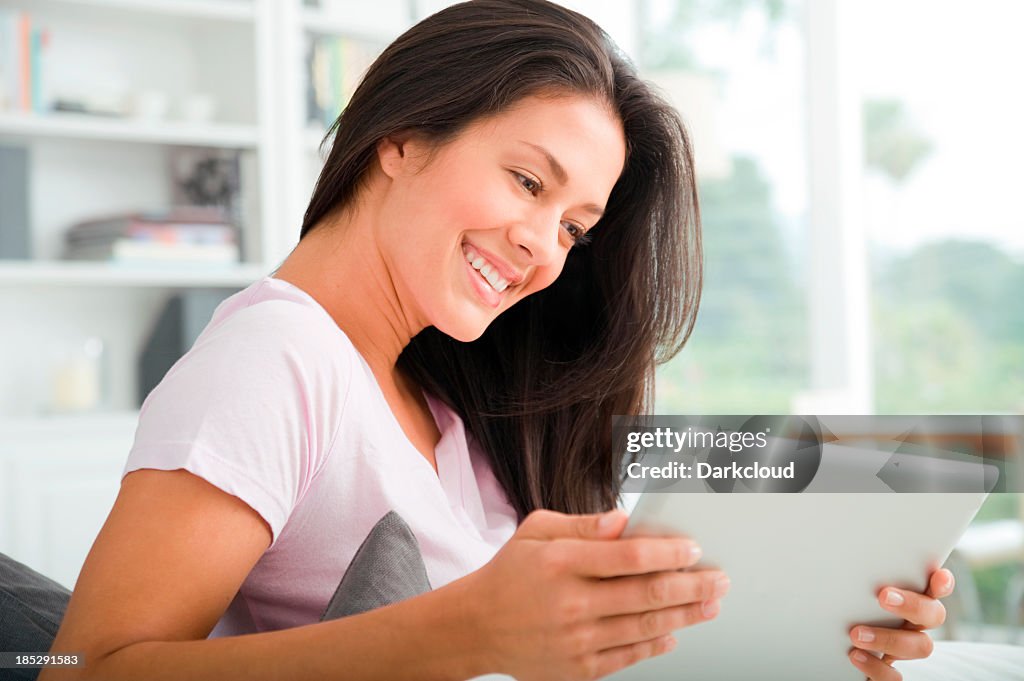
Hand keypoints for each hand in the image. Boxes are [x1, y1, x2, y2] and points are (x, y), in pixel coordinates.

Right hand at [463, 508, 730, 680]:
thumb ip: (584, 525)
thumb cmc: (510, 573)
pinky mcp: (578, 669)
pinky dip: (656, 645)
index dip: (669, 553)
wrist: (476, 627)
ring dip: (685, 615)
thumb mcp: (537, 531)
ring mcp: (576, 640)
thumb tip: (625, 519)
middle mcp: (571, 603)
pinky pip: (629, 656)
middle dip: (692, 585)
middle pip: (648, 594)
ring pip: (646, 627)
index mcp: (561, 562)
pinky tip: (674, 633)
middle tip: (719, 579)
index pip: (631, 556)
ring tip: (709, 604)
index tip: (693, 549)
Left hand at [847, 568, 954, 679]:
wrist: (829, 653)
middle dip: (913, 605)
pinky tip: (855, 655)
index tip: (939, 575)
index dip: (941, 584)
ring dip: (890, 638)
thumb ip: (858, 581)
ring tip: (856, 633)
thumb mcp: (849, 594)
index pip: (933, 588)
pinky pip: (896, 677)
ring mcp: (904, 650)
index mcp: (906, 600)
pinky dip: (877, 667)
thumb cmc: (842, 613)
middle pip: (933, 614)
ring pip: (920, 646)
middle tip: (884, 596)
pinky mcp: (890, 673)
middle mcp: (912, 625)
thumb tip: (839, 558)